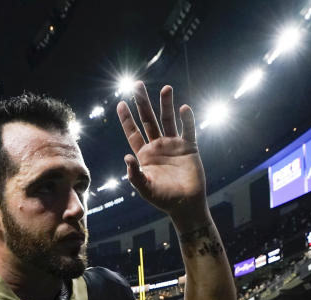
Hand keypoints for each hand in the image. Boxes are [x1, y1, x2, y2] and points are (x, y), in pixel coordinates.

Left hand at [117, 83, 205, 219]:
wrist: (186, 204)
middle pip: (148, 120)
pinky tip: (184, 108)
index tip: (120, 103)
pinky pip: (188, 129)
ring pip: (168, 120)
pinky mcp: (189, 147)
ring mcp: (173, 145)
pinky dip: (187, 119)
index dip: (126, 119)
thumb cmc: (163, 199)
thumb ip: (134, 174)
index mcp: (144, 155)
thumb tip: (127, 157)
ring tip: (166, 88)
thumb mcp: (145, 188)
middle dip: (143, 103)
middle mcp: (157, 146)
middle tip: (138, 84)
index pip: (133, 132)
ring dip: (166, 104)